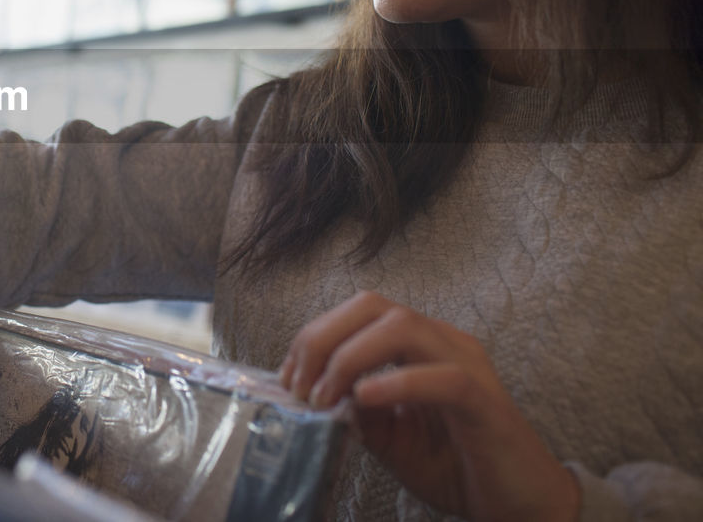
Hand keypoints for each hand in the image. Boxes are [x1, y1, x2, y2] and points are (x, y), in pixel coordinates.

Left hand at [278, 291, 579, 521]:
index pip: (357, 313)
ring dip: (349, 356)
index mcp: (418, 345)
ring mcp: (467, 365)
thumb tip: (317, 392)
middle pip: (373, 305)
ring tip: (325, 396)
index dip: (314, 336)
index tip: (288, 378)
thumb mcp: (390, 439)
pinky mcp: (486, 402)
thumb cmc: (455, 466)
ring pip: (402, 327)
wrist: (519, 506)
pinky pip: (443, 377)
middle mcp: (442, 342)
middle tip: (301, 385)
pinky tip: (365, 397)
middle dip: (323, 337)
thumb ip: (357, 411)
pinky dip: (398, 381)